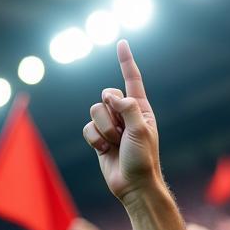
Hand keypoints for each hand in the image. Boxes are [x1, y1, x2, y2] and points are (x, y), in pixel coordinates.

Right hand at [83, 40, 160, 202]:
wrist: (134, 186)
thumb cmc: (143, 159)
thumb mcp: (141, 131)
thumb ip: (129, 108)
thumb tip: (114, 97)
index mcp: (141, 109)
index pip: (132, 80)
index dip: (126, 61)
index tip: (122, 42)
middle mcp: (126, 114)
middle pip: (105, 95)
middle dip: (110, 113)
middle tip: (121, 132)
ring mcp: (112, 126)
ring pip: (94, 112)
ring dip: (104, 130)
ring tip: (115, 145)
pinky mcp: (99, 138)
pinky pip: (87, 128)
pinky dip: (94, 140)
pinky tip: (104, 151)